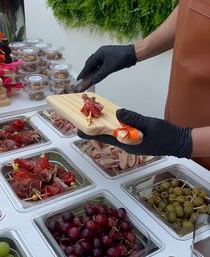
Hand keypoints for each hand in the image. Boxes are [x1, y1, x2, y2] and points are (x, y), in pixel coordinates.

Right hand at [77, 45, 136, 84]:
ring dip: (93, 71)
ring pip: (96, 63)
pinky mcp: (110, 56)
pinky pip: (101, 63)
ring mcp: (105, 54)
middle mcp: (101, 53)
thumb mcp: (109, 69)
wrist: (133, 54)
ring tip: (90, 78)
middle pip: (91, 63)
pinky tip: (98, 73)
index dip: (84, 72)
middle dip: (87, 72)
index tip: (79, 79)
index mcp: (99, 53)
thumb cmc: (122, 59)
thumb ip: (99, 75)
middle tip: (84, 79)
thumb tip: (92, 81)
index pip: (88, 64)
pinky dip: (98, 69)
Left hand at [78, 108, 192, 157]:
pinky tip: (115, 120)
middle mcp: (126, 144)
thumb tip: (118, 112)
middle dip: (96, 128)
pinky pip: (122, 134)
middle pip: (106, 136)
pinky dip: (116, 127)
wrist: (178, 143)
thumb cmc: (164, 135)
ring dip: (105, 127)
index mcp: (127, 143)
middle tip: (86, 118)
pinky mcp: (136, 140)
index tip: (77, 129)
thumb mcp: (149, 124)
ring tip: (97, 117)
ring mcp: (131, 143)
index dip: (90, 133)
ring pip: (114, 135)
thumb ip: (133, 118)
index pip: (104, 137)